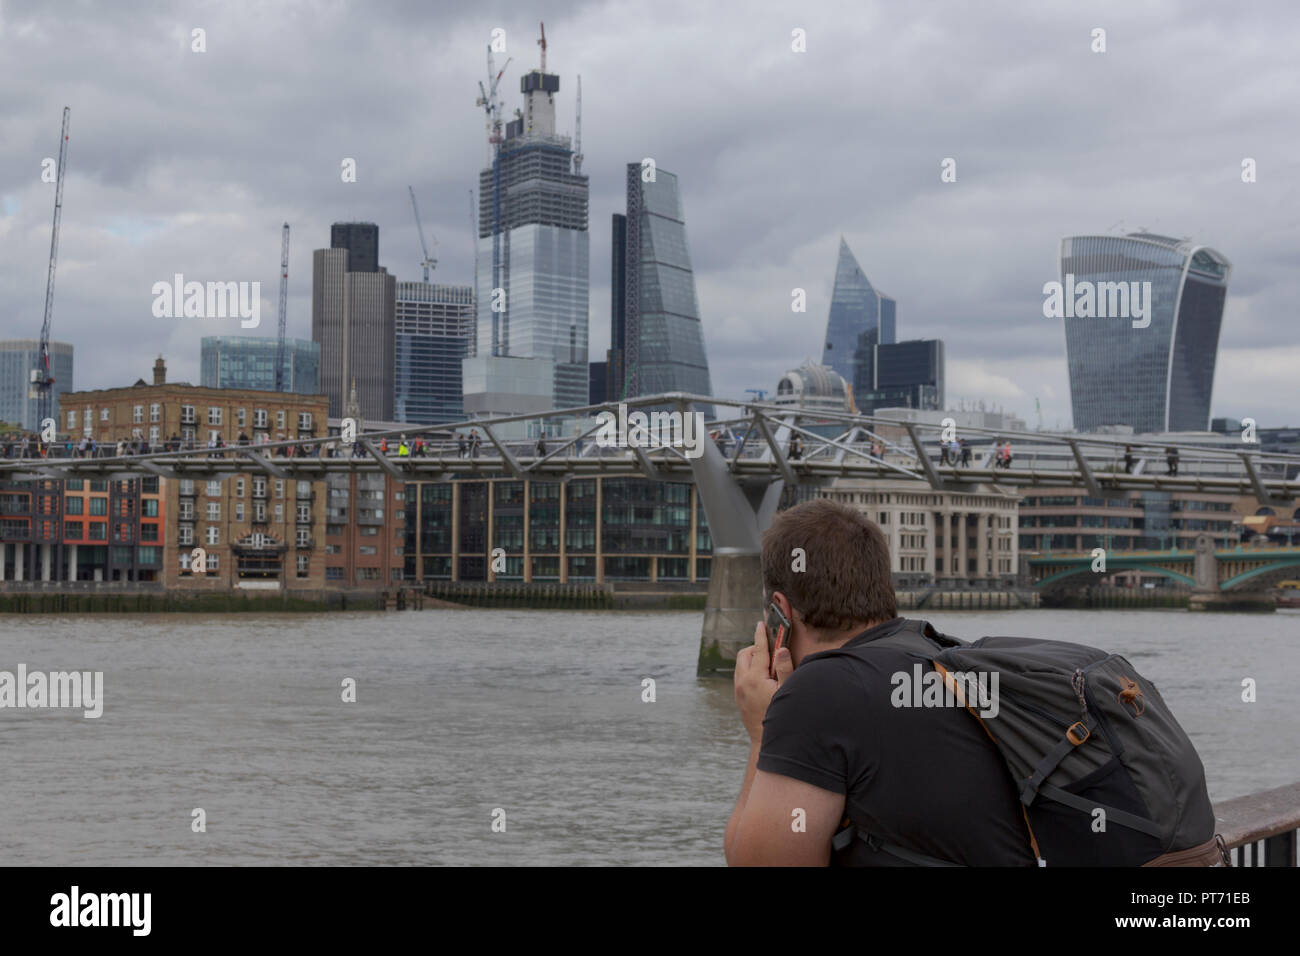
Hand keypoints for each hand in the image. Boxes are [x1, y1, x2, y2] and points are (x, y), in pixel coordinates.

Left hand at [734, 621, 793, 742]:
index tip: (761, 624)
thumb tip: (781, 649)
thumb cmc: (778, 716)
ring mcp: (738, 690)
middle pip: (744, 654)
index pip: (757, 650)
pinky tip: (763, 678)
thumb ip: (784, 669)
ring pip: (740, 665)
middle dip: (755, 647)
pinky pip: (740, 675)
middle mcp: (742, 682)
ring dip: (751, 659)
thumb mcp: (786, 691)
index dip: (761, 635)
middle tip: (770, 650)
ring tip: (768, 665)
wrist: (764, 740)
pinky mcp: (738, 697)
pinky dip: (748, 670)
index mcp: (754, 678)